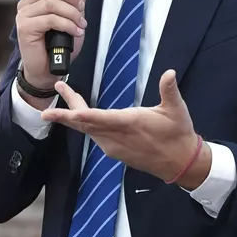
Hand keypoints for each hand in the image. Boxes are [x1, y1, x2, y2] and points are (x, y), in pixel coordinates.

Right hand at [15, 0, 92, 93]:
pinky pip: (50, 19)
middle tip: (81, 9)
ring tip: (80, 24)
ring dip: (72, 13)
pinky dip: (67, 24)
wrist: (50, 69)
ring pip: (51, 2)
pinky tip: (75, 32)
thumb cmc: (60, 42)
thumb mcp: (74, 11)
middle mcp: (26, 2)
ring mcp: (24, 15)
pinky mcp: (25, 28)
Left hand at [41, 69, 209, 186]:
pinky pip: (92, 135)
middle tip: (56, 90)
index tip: (67, 111)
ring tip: (64, 93)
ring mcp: (112, 146)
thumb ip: (169, 90)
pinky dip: (82, 122)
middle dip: (67, 108)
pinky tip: (77, 113)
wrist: (180, 163)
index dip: (83, 115)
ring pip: (86, 129)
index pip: (101, 119)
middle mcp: (116, 137)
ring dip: (72, 113)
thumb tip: (169, 73)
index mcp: (130, 124)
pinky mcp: (112, 150)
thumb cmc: (178, 134)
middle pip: (86, 122)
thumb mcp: (177, 110)